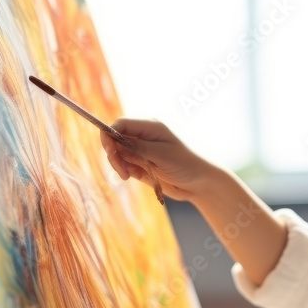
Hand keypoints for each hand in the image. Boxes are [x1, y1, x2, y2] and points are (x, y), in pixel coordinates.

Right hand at [100, 117, 218, 202]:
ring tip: (130, 175)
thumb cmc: (185, 165)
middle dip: (114, 155)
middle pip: (115, 139)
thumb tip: (116, 142)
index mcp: (150, 127)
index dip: (109, 134)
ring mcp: (141, 150)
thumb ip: (138, 148)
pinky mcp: (141, 163)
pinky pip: (125, 165)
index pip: (121, 124)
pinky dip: (126, 171)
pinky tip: (137, 176)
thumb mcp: (161, 155)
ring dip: (120, 165)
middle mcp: (143, 136)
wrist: (198, 183)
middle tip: (122, 172)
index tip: (109, 151)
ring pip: (118, 154)